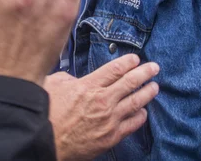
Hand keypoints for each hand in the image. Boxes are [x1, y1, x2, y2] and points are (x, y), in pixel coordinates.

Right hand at [45, 55, 159, 160]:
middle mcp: (102, 101)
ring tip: (155, 87)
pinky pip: (133, 124)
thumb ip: (68, 78)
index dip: (128, 62)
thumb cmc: (47, 113)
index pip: (115, 69)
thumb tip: (75, 79)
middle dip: (145, 72)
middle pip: (131, 82)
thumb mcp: (53, 85)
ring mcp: (109, 120)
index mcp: (88, 86)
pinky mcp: (111, 137)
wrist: (45, 141)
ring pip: (136, 102)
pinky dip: (141, 116)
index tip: (136, 58)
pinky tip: (143, 111)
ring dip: (148, 92)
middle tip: (154, 67)